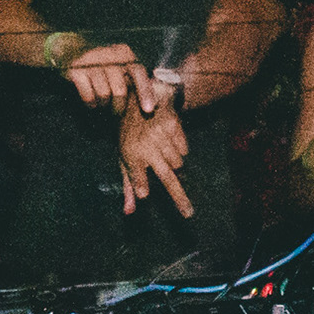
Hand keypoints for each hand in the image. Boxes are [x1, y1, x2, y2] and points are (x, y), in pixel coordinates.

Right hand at [57, 40, 147, 107]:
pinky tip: (92, 102)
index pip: (138, 72)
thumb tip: (153, 101)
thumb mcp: (120, 64)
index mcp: (124, 53)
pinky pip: (88, 96)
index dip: (145, 92)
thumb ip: (134, 77)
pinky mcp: (76, 70)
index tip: (149, 110)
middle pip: (120, 90)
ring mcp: (91, 62)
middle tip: (116, 111)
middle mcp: (109, 55)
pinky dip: (91, 104)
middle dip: (119, 106)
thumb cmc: (102, 63)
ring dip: (104, 105)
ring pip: (104, 95)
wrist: (70, 48)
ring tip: (103, 104)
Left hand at [118, 102, 194, 218]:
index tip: (145, 196)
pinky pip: (184, 150)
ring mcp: (162, 136)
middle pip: (167, 178)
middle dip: (179, 198)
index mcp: (131, 154)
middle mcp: (147, 146)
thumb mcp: (125, 157)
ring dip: (175, 167)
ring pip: (179, 164)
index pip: (136, 176)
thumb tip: (130, 212)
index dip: (141, 186)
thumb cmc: (132, 134)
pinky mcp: (175, 127)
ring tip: (165, 157)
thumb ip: (129, 185)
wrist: (143, 99)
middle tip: (188, 214)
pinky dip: (180, 152)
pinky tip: (170, 143)